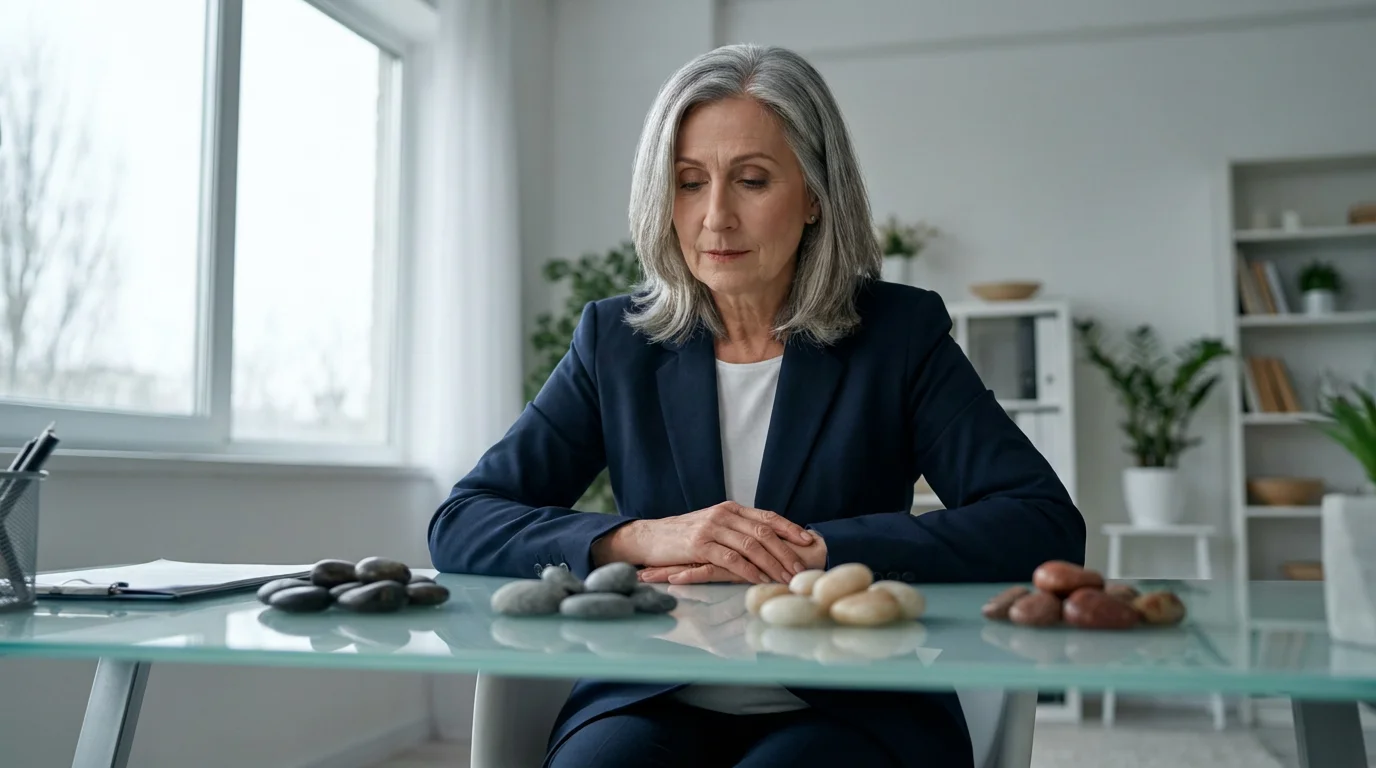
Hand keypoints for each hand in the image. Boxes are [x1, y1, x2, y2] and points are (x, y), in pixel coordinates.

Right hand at [639, 532, 826, 584]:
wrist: (649, 537)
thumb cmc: (683, 537)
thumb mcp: (713, 526)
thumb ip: (736, 531)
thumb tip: (766, 544)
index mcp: (730, 509)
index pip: (767, 516)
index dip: (790, 528)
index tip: (809, 541)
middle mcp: (723, 514)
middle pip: (763, 532)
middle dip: (786, 552)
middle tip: (801, 569)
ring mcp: (711, 528)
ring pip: (751, 545)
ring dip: (772, 564)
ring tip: (785, 580)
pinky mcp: (699, 545)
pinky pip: (731, 558)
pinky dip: (748, 570)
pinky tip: (759, 580)